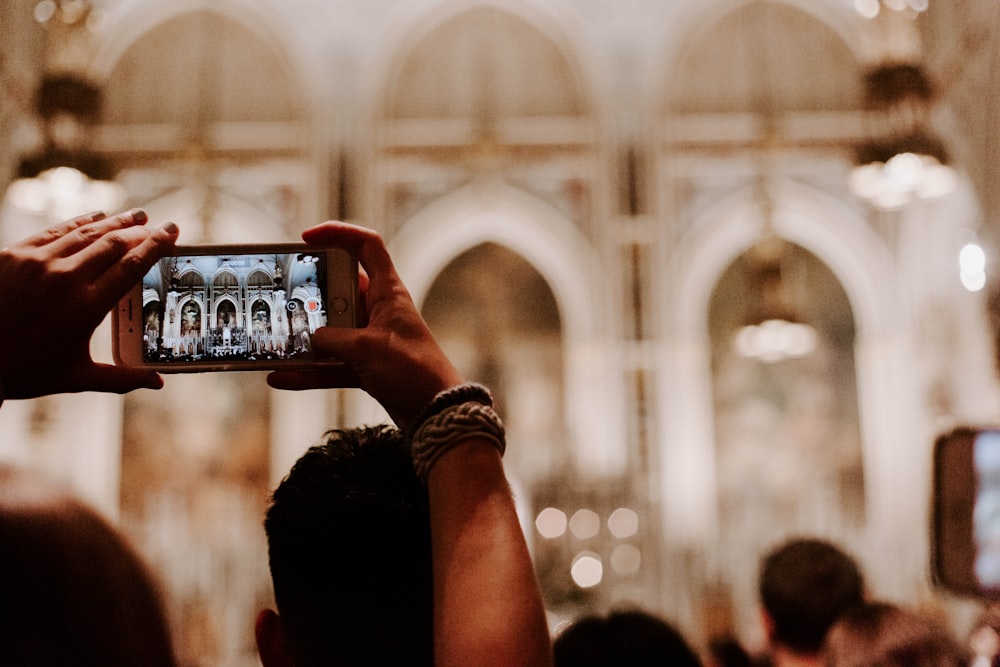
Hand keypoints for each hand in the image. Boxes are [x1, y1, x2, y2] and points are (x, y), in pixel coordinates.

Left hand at [0, 209, 178, 399]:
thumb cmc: (25, 371)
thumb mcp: (77, 377)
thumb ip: (122, 378)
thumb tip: (158, 383)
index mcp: (86, 306)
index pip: (132, 266)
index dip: (156, 245)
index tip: (172, 231)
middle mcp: (65, 278)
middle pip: (113, 243)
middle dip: (139, 230)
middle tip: (156, 224)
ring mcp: (37, 262)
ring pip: (86, 233)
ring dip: (114, 222)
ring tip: (133, 216)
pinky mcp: (13, 254)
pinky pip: (54, 231)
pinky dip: (79, 223)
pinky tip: (94, 218)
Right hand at [267, 221, 462, 431]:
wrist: (435, 413)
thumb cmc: (413, 371)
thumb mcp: (367, 348)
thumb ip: (332, 339)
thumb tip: (310, 340)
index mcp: (388, 292)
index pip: (366, 246)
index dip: (339, 234)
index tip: (307, 238)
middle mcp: (379, 311)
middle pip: (337, 290)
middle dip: (308, 294)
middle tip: (279, 296)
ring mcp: (371, 339)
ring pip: (330, 331)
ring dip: (304, 337)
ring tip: (274, 339)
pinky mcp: (366, 367)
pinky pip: (330, 364)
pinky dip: (308, 371)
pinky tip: (282, 377)